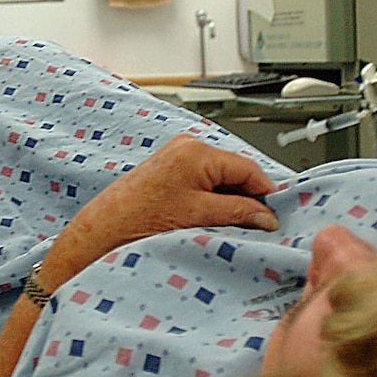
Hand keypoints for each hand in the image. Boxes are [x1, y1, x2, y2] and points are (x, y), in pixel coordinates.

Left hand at [44, 134, 278, 287]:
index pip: (248, 168)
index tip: (276, 216)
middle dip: (247, 198)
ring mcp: (176, 156)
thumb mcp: (199, 216)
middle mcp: (187, 147)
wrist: (101, 230)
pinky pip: (202, 181)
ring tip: (232, 226)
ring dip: (230, 200)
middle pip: (235, 171)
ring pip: (219, 178)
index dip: (266, 193)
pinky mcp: (168, 170)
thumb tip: (266, 215)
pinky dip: (212, 199)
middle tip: (258, 226)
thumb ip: (239, 212)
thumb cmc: (139, 219)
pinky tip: (211, 219)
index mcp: (197, 151)